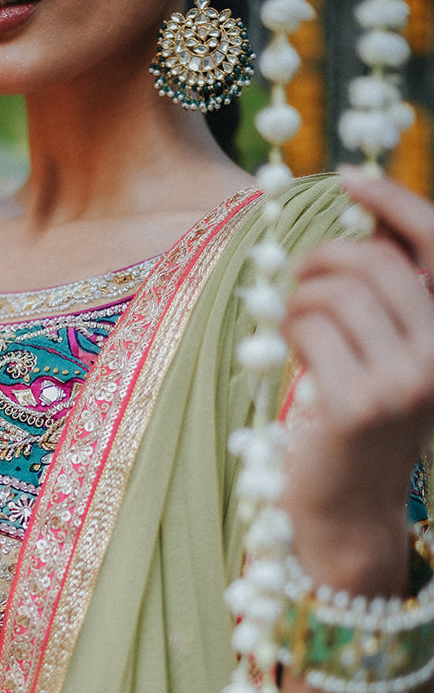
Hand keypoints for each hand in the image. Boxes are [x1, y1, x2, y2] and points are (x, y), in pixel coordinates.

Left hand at [281, 170, 433, 592]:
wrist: (349, 514)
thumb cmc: (360, 431)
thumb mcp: (389, 360)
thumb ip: (385, 302)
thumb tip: (365, 226)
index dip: (393, 203)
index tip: (348, 178)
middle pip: (374, 263)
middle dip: (325, 257)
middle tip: (299, 276)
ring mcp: (404, 382)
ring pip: (336, 292)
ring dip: (300, 297)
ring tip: (293, 322)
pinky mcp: (357, 404)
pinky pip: (309, 327)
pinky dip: (288, 327)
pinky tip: (289, 348)